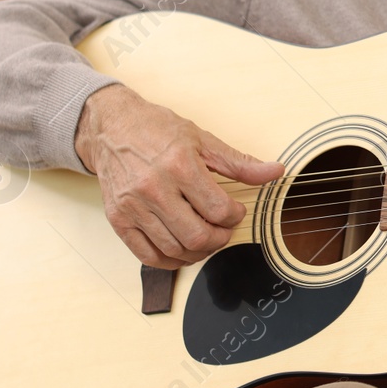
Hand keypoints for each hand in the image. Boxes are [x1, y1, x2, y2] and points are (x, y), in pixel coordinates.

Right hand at [75, 84, 284, 268]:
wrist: (111, 127)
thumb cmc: (156, 130)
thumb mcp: (203, 139)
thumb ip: (239, 162)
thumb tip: (275, 171)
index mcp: (180, 166)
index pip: (218, 209)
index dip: (235, 217)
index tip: (235, 212)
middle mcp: (154, 188)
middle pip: (197, 236)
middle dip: (220, 239)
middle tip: (224, 230)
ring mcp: (133, 207)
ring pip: (175, 249)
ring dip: (199, 252)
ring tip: (206, 239)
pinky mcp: (118, 220)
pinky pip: (148, 256)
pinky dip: (170, 261)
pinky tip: (182, 250)